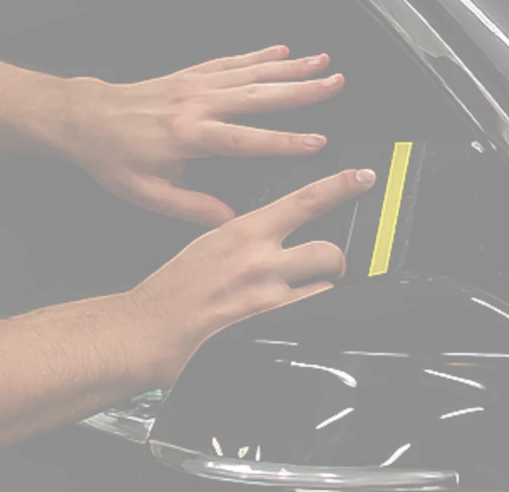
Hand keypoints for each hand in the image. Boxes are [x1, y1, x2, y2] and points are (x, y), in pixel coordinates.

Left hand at [56, 46, 345, 225]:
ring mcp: (194, 84)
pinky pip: (230, 61)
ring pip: (250, 72)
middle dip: (302, 90)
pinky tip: (282, 51)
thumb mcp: (147, 194)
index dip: (284, 141)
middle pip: (258, 95)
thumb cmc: (113, 157)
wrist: (85, 119)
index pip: (246, 139)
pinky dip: (258, 55)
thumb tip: (229, 220)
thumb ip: (191, 207)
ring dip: (290, 67)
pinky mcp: (189, 75)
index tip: (316, 143)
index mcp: (188, 137)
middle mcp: (195, 104)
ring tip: (322, 62)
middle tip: (335, 84)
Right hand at [123, 168, 374, 385]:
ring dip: (321, 292)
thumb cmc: (171, 292)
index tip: (362, 178)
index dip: (341, 186)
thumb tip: (277, 233)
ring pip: (327, 288)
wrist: (146, 330)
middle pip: (330, 250)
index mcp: (243, 232)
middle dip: (334, 260)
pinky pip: (313, 318)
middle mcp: (259, 261)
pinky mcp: (271, 331)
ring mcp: (268, 299)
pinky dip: (309, 318)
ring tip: (299, 299)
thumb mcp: (208, 245)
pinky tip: (290, 322)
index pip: (305, 200)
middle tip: (324, 267)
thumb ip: (246, 236)